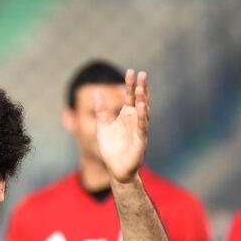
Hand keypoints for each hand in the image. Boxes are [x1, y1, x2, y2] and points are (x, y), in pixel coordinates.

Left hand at [95, 69, 149, 183]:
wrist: (115, 169)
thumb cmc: (111, 148)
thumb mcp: (102, 126)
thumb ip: (101, 111)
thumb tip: (96, 92)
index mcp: (126, 115)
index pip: (129, 96)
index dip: (130, 84)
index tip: (131, 71)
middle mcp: (135, 120)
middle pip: (139, 100)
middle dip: (140, 87)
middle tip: (142, 73)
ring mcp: (139, 129)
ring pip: (143, 111)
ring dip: (143, 100)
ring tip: (142, 87)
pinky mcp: (140, 140)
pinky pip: (142, 126)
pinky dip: (143, 116)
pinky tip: (142, 106)